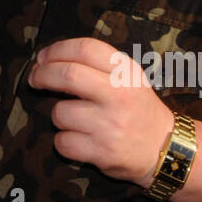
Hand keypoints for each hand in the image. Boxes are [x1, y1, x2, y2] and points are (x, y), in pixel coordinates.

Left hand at [27, 37, 175, 187]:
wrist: (166, 150)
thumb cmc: (137, 109)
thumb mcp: (129, 78)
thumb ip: (95, 65)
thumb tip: (47, 60)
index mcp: (126, 72)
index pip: (85, 49)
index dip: (56, 50)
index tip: (42, 58)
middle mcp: (119, 95)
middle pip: (67, 75)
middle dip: (43, 75)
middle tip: (35, 79)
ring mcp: (111, 124)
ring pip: (60, 112)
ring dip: (59, 116)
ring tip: (76, 120)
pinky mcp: (103, 152)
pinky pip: (63, 142)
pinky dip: (64, 141)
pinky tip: (79, 140)